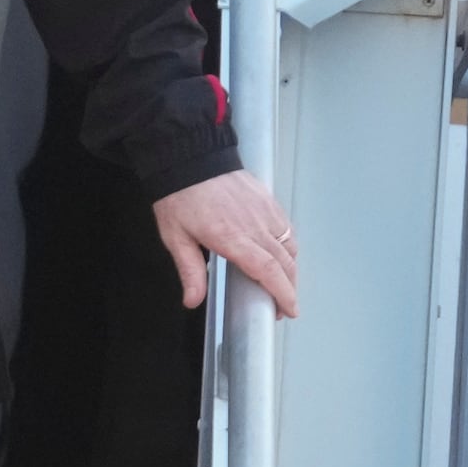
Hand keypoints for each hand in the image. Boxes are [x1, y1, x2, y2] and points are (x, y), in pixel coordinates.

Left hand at [152, 168, 297, 317]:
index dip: (283, 294)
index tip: (289, 310)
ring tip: (283, 284)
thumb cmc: (180, 195)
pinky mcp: (267, 198)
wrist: (189, 156)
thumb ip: (190, 271)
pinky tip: (282, 253)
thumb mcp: (176, 237)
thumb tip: (192, 301)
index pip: (268, 271)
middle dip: (290, 288)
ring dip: (291, 268)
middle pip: (285, 263)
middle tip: (284, 306)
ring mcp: (264, 210)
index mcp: (232, 237)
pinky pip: (286, 227)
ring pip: (290, 246)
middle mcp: (254, 225)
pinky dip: (289, 245)